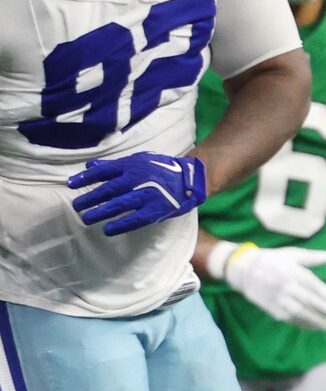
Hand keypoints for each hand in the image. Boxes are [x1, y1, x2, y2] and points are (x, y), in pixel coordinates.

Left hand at [69, 153, 208, 235]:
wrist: (190, 179)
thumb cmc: (162, 169)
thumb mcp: (138, 160)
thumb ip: (114, 165)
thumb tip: (89, 167)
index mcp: (131, 166)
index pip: (103, 172)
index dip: (85, 178)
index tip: (70, 184)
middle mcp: (137, 179)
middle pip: (108, 190)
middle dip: (90, 198)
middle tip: (77, 206)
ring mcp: (147, 196)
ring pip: (118, 205)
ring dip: (100, 212)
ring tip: (86, 218)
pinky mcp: (156, 210)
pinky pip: (135, 219)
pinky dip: (121, 225)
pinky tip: (108, 230)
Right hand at [206, 241, 325, 330]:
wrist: (243, 269)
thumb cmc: (271, 260)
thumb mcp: (292, 254)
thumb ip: (314, 257)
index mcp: (293, 272)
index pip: (314, 286)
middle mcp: (287, 286)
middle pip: (309, 301)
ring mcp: (278, 299)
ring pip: (300, 313)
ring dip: (315, 321)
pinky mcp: (271, 309)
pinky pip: (289, 319)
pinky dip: (302, 324)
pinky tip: (312, 327)